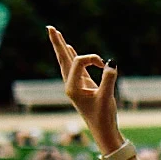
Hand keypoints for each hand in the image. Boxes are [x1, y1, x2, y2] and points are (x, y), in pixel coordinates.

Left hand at [47, 25, 121, 150]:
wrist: (103, 131)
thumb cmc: (103, 117)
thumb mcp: (107, 98)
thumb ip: (108, 79)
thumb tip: (111, 63)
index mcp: (72, 88)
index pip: (77, 62)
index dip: (91, 58)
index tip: (104, 65)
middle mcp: (70, 85)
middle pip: (62, 59)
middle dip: (57, 43)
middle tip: (49, 27)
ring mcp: (76, 85)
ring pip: (67, 62)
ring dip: (63, 47)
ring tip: (55, 34)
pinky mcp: (83, 86)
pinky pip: (76, 67)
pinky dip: (72, 56)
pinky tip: (69, 47)